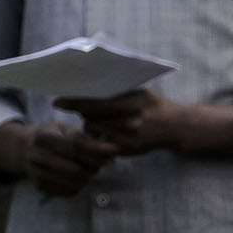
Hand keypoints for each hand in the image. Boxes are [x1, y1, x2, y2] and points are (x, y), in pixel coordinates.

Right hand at [0, 118, 118, 196]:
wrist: (25, 149)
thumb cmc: (52, 136)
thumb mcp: (66, 129)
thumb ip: (87, 139)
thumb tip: (112, 152)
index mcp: (42, 138)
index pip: (75, 147)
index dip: (97, 151)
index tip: (114, 151)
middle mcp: (35, 157)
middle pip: (75, 169)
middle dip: (93, 166)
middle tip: (99, 162)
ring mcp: (36, 174)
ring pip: (74, 182)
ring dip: (88, 177)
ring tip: (87, 168)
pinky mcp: (40, 187)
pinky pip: (70, 191)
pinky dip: (80, 185)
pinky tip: (77, 176)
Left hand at [51, 87, 232, 158]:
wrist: (175, 126)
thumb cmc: (151, 104)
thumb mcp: (138, 91)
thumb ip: (116, 88)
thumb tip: (85, 81)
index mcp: (134, 104)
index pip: (96, 104)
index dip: (74, 103)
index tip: (57, 102)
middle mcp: (132, 123)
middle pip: (91, 118)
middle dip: (81, 112)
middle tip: (73, 106)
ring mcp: (130, 139)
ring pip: (93, 130)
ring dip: (88, 123)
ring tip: (94, 117)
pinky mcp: (128, 151)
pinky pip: (100, 143)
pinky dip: (96, 135)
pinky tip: (101, 129)